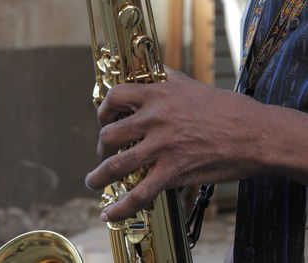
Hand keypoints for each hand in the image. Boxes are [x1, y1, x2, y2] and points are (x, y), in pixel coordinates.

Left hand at [86, 68, 267, 221]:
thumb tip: (154, 71)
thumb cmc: (227, 109)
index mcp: (158, 96)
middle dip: (100, 147)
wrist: (255, 133)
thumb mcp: (193, 84)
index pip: (115, 97)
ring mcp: (162, 147)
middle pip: (109, 134)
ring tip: (93, 182)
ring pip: (116, 165)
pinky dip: (121, 208)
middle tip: (104, 153)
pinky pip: (140, 194)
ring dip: (98, 177)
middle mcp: (154, 120)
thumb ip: (169, 77)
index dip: (103, 110)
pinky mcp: (173, 172)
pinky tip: (110, 214)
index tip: (105, 120)